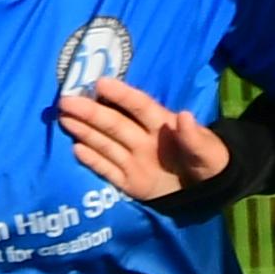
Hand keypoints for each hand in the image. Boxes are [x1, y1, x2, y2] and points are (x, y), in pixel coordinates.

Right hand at [57, 75, 227, 204]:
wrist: (208, 191)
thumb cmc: (211, 163)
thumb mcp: (210, 153)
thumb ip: (196, 138)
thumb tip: (184, 116)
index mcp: (162, 126)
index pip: (139, 107)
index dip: (121, 95)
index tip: (101, 82)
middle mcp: (143, 139)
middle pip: (114, 123)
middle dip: (91, 111)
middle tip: (66, 99)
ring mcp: (134, 160)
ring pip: (105, 143)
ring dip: (85, 130)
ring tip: (63, 118)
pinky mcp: (130, 182)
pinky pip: (108, 170)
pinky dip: (92, 160)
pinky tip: (76, 148)